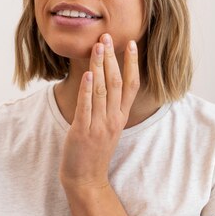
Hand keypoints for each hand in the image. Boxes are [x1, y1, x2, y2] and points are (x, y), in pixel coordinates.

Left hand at [59, 33, 139, 190]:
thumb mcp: (108, 127)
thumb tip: (105, 81)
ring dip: (99, 66)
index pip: (131, 85)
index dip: (132, 63)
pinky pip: (86, 106)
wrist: (85, 178)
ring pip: (102, 90)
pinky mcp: (82, 131)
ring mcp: (98, 125)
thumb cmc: (94, 151)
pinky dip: (87, 89)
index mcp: (120, 117)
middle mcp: (113, 119)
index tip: (131, 44)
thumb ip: (109, 106)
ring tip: (98, 47)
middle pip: (116, 82)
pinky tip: (88, 73)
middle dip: (112, 58)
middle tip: (107, 37)